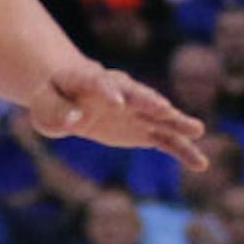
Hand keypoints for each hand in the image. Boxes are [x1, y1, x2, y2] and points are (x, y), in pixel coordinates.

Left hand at [27, 61, 207, 169]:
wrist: (69, 96)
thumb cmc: (53, 99)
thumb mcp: (44, 106)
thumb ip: (56, 111)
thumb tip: (74, 119)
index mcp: (87, 80)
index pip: (98, 82)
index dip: (107, 91)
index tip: (116, 102)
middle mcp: (118, 91)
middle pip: (135, 93)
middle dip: (148, 101)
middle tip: (163, 109)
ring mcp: (135, 109)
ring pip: (158, 115)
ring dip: (176, 122)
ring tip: (197, 129)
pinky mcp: (144, 128)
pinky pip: (165, 139)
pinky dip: (182, 149)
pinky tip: (200, 163)